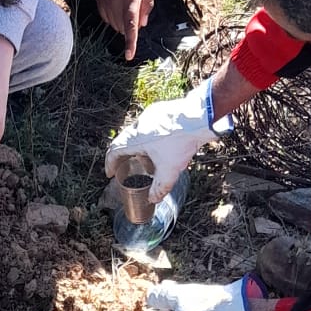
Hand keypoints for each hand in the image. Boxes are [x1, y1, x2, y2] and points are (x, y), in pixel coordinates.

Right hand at [95, 0, 156, 60]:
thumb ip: (148, 5)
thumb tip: (143, 24)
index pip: (131, 25)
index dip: (131, 42)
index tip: (129, 56)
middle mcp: (115, 2)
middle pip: (123, 27)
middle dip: (132, 26)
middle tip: (138, 8)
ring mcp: (105, 1)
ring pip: (115, 24)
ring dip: (123, 21)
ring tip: (128, 1)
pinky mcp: (99, 0)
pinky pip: (107, 18)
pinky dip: (114, 17)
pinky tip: (118, 4)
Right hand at [105, 81, 221, 195]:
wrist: (199, 118)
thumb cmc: (181, 142)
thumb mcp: (169, 170)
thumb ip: (159, 187)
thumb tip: (152, 200)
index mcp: (135, 138)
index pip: (115, 150)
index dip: (110, 164)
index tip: (111, 173)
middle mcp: (139, 125)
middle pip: (125, 142)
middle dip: (124, 157)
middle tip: (126, 168)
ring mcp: (150, 115)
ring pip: (137, 134)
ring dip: (139, 149)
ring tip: (147, 162)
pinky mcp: (161, 110)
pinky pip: (149, 127)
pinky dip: (149, 139)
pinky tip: (162, 148)